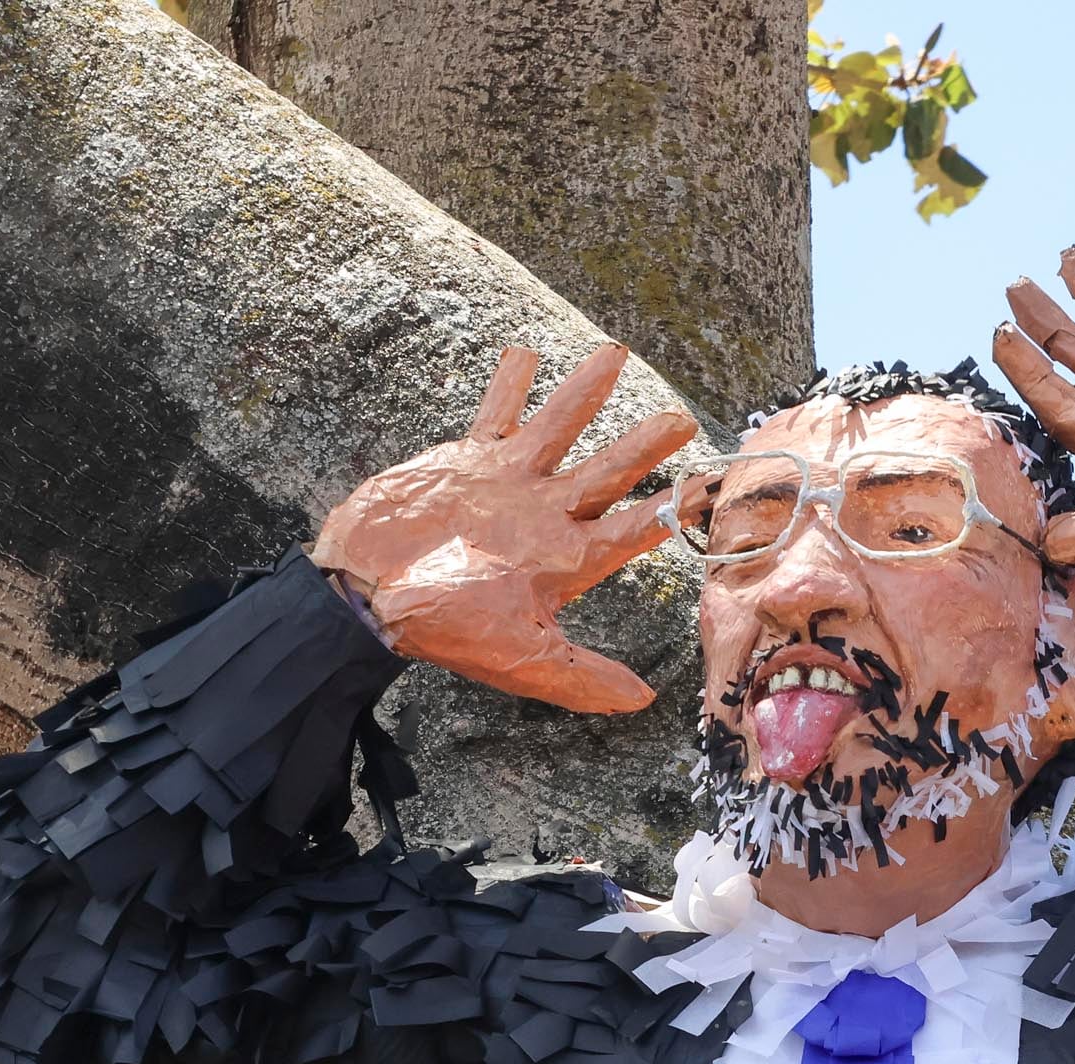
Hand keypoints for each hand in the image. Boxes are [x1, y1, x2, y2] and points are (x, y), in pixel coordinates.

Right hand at [311, 343, 698, 713]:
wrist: (367, 591)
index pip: (630, 531)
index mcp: (563, 560)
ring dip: (586, 394)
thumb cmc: (441, 626)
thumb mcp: (522, 660)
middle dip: (644, 446)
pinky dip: (510, 384)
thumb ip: (584, 677)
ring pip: (558, 428)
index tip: (706, 486)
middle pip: (607, 472)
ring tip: (615, 354)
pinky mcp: (467, 462)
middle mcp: (543, 517)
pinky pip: (496, 414)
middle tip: (682, 418)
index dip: (669, 510)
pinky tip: (526, 351)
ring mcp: (507, 485)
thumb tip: (646, 702)